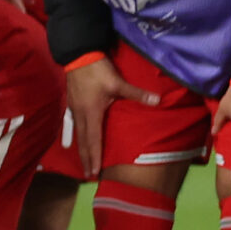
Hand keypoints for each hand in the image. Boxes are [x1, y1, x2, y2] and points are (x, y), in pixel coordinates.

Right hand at [67, 56, 159, 177]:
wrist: (78, 54)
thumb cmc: (97, 70)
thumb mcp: (118, 82)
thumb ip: (137, 94)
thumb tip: (157, 101)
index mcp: (92, 113)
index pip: (94, 140)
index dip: (94, 157)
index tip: (94, 172)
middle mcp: (82, 115)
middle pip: (83, 142)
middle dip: (86, 159)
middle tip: (88, 175)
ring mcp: (75, 109)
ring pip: (78, 134)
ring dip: (82, 150)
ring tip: (84, 163)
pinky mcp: (73, 103)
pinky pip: (75, 125)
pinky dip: (78, 137)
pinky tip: (78, 140)